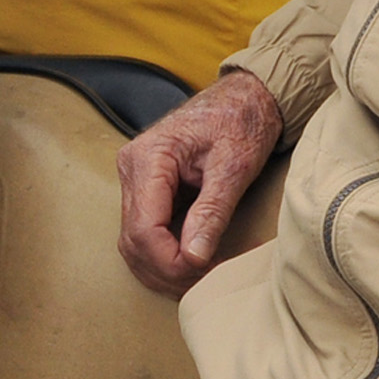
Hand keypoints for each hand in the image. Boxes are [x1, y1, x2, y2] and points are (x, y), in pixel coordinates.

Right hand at [118, 70, 282, 297]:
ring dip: (163, 268)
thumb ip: (212, 211)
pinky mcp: (148, 190)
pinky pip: (146, 232)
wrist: (246, 98)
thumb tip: (195, 257)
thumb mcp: (233, 166)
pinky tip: (193, 263)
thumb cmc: (241, 120)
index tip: (203, 270)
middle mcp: (132, 169)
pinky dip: (165, 255)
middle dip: (166, 270)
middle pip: (134, 240)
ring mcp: (136, 180)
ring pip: (134, 242)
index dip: (170, 259)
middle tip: (205, 281)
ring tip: (201, 276)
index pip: (145, 228)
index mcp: (148, 158)